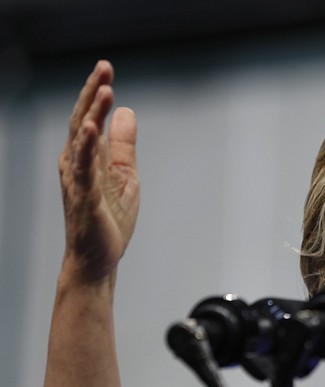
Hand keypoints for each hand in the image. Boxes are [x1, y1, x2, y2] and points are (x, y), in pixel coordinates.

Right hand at [59, 60, 139, 283]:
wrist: (98, 258)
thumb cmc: (108, 218)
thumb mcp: (125, 175)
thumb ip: (123, 145)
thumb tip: (126, 112)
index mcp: (87, 158)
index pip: (91, 118)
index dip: (98, 93)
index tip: (107, 69)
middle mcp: (77, 165)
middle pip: (83, 121)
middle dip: (93, 94)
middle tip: (104, 68)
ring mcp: (79, 181)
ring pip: (82, 141)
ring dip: (93, 114)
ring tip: (104, 90)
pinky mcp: (86, 199)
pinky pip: (85, 171)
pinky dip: (88, 149)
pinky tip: (93, 130)